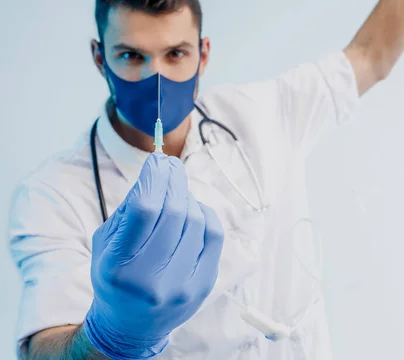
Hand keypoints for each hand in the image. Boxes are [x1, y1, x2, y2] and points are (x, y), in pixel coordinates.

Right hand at [83, 153, 223, 358]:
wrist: (130, 326)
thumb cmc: (116, 277)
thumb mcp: (106, 244)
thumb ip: (128, 209)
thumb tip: (158, 172)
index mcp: (119, 268)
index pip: (143, 210)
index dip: (154, 178)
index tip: (157, 160)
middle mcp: (152, 280)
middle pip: (174, 213)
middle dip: (174, 181)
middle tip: (171, 166)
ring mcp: (182, 286)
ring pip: (197, 221)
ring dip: (187, 198)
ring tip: (176, 193)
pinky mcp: (204, 286)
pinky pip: (214, 235)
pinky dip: (205, 215)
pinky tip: (194, 210)